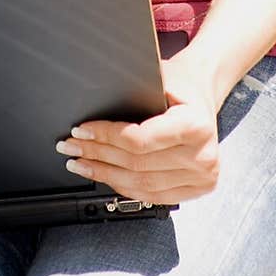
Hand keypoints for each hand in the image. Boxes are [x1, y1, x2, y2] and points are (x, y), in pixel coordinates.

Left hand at [55, 52, 220, 204]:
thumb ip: (133, 96)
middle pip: (136, 164)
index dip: (105, 137)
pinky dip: (125, 188)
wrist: (203, 95)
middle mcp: (202, 156)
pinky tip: (105, 177)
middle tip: (71, 147)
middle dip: (97, 155)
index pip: (139, 140)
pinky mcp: (197, 188)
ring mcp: (202, 177)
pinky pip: (153, 196)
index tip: (81, 131)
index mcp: (195, 126)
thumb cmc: (181, 85)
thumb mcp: (160, 79)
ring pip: (141, 184)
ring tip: (80, 164)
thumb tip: (93, 109)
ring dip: (105, 174)